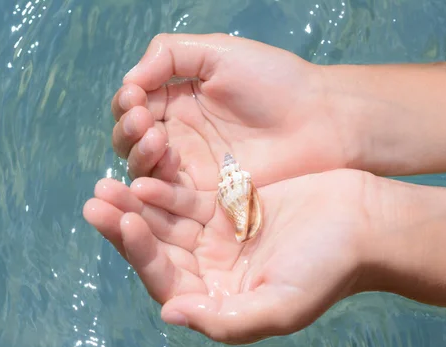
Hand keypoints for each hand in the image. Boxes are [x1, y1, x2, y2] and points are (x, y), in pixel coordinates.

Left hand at [83, 169, 373, 343]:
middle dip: (125, 224)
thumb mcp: (282, 303)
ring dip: (136, 202)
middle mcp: (211, 272)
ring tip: (109, 181)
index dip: (140, 254)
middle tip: (96, 198)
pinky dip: (165, 186)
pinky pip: (186, 197)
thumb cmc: (330, 267)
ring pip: (165, 221)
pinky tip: (147, 170)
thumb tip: (170, 314)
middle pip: (157, 248)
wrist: (364, 222)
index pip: (166, 280)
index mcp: (218, 300)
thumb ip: (226, 319)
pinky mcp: (226, 208)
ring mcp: (217, 238)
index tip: (123, 223)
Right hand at [111, 33, 356, 190]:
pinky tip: (165, 163)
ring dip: (138, 152)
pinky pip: (167, 193)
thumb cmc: (273, 81)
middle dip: (128, 129)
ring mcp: (188, 167)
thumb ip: (170, 54)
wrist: (319, 121)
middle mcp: (177, 134)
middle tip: (144, 122)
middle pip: (130, 139)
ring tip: (155, 140)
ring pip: (143, 167)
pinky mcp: (203, 195)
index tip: (135, 97)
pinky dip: (155, 181)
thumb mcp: (219, 52)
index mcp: (177, 100)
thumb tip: (130, 80)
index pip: (133, 105)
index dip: (126, 103)